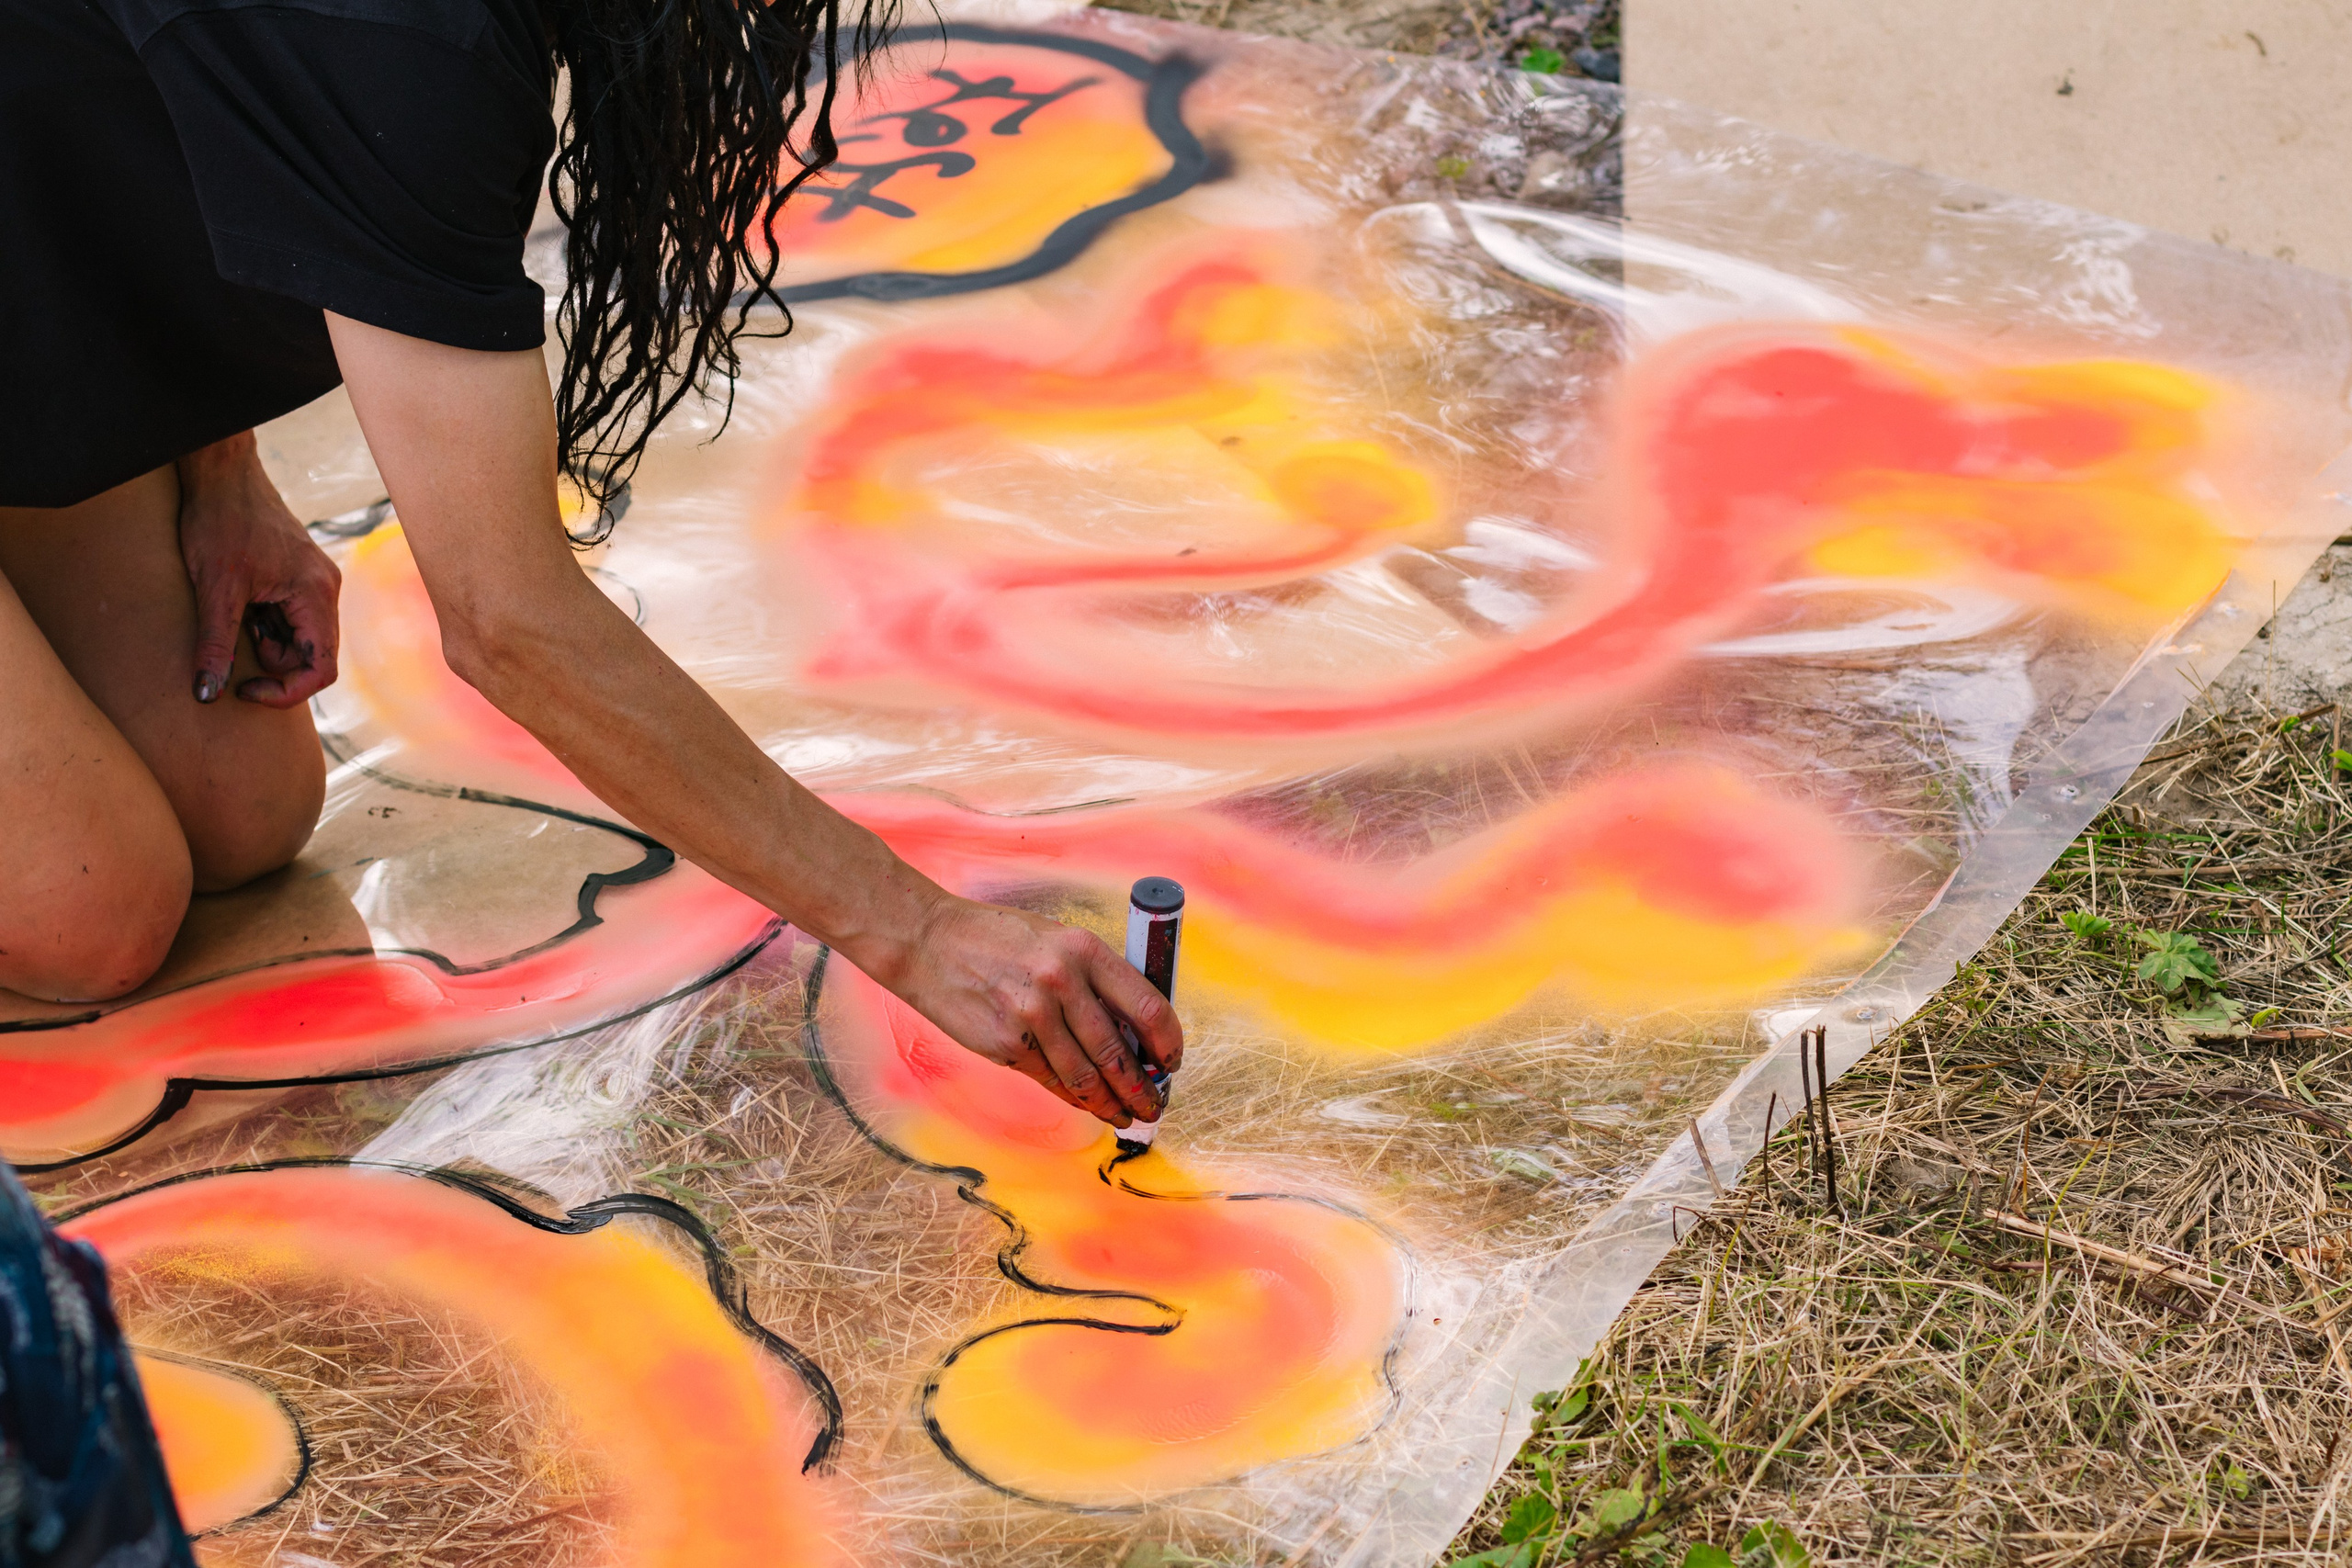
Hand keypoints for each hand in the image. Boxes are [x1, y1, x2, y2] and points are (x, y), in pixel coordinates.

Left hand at [175, 431, 341, 706]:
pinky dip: (264, 622)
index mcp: (316, 594)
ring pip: (298, 639)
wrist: (221, 472)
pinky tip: (241, 599)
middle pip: (310, 657)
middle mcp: (325, 590)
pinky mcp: (300, 576)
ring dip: (264, 640)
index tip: (244, 689)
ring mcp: (315, 582)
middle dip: (270, 661)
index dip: (286, 691)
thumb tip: (208, 695)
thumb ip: (216, 645)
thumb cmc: (220, 521)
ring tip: (233, 609)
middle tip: (231, 636)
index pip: (319, 668)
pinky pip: (291, 618)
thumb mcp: (214, 590)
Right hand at [872, 895, 1184, 1126]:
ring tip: (1124, 1116)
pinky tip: (1088, 1105)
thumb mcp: (1056, 940)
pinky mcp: (1005, 1044)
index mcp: (1084, 949)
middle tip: (1153, 1105)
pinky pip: (1051, 1080)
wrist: (929, 942)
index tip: (1171, 1062)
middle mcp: (1062, 981)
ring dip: (1111, 1103)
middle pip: (1118, 1052)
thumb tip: (1133, 1033)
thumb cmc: (998, 939)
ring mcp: (1032, 1016)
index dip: (1168, 1043)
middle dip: (1141, 1088)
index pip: (1148, 1006)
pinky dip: (1074, 1098)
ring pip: (1085, 1075)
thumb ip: (1094, 980)